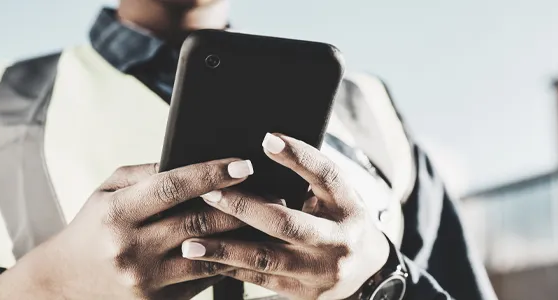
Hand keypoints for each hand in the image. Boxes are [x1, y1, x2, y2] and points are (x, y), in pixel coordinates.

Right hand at [0, 159, 260, 299]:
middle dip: (240, 205)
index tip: (243, 164)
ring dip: (243, 237)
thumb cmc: (92, 228)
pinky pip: (202, 280)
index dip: (211, 173)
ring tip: (270, 221)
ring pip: (207, 254)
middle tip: (274, 193)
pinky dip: (226, 262)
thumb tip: (190, 159)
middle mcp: (129, 248)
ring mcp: (144, 280)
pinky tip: (247, 248)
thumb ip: (146, 173)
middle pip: (198, 221)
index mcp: (116, 213)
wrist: (63, 285)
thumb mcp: (106, 192)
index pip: (172, 187)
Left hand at [181, 133, 389, 299]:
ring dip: (225, 249)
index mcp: (348, 207)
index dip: (298, 156)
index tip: (267, 138)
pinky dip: (230, 268)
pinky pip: (260, 280)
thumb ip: (307, 177)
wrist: (367, 273)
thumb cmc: (341, 221)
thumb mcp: (337, 196)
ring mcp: (320, 272)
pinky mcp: (303, 294)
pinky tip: (206, 259)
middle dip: (243, 207)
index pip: (326, 176)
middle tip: (208, 194)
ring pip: (266, 259)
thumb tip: (263, 145)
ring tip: (190, 241)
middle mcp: (338, 241)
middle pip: (287, 223)